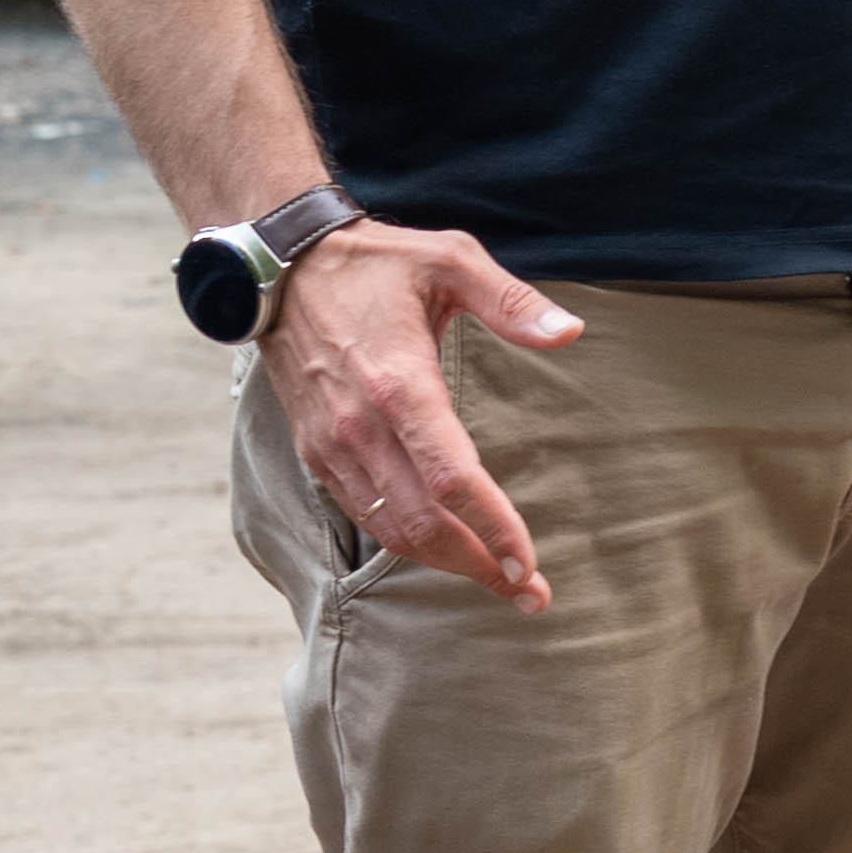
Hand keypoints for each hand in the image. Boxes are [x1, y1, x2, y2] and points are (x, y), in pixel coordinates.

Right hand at [257, 220, 579, 609]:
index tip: (531, 563)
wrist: (282, 269)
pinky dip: (407, 542)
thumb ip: (511, 300)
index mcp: (400, 384)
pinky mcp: (318, 452)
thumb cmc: (377, 263)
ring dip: (446, 563)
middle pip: (423, 522)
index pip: (452, 478)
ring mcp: (333, 446)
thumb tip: (569, 331)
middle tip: (532, 593)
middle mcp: (361, 427)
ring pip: (391, 528)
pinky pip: (365, 515)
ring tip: (502, 583)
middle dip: (479, 565)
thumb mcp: (450, 259)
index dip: (495, 526)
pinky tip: (448, 550)